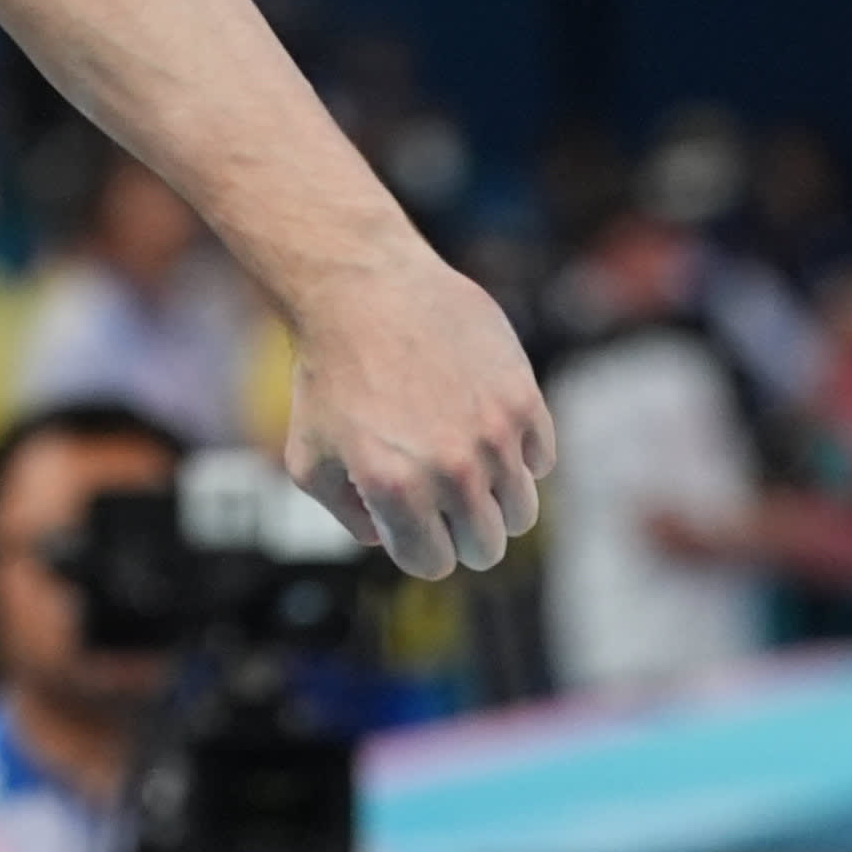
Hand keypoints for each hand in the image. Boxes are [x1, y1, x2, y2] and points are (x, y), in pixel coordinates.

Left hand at [278, 253, 554, 580]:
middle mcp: (451, 468)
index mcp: (395, 490)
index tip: (407, 518)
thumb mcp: (310, 459)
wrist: (363, 287)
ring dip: (492, 498)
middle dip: (460, 532)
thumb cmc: (329, 372)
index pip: (434, 564)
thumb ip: (351, 517)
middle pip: (486, 548)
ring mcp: (494, 434)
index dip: (418, 546)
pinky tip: (480, 422)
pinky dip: (518, 453)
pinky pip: (541, 461)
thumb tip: (393, 541)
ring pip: (521, 512)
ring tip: (459, 459)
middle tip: (438, 495)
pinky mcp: (524, 398)